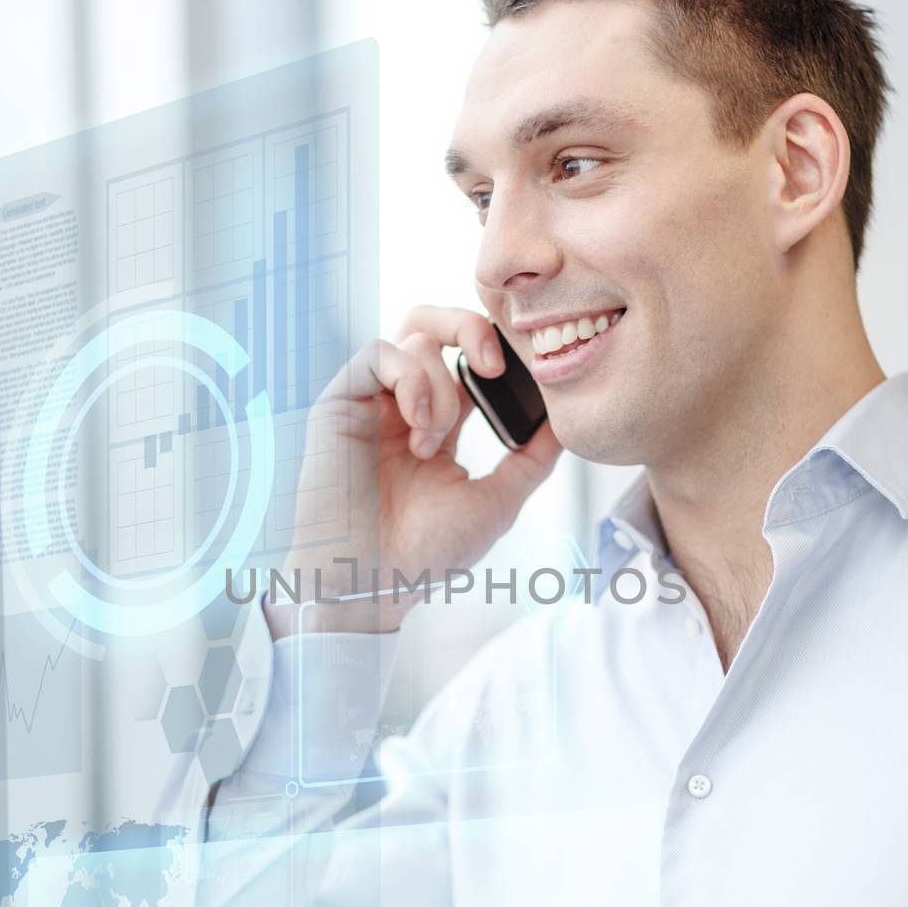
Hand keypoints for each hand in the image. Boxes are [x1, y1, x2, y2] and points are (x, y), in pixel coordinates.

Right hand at [265, 306, 561, 636]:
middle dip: (470, 326)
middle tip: (495, 363)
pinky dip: (410, 380)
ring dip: (439, 388)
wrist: (373, 582)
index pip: (466, 358)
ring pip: (413, 337)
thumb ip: (532, 460)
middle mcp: (402, 404)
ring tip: (432, 443)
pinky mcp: (339, 402)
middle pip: (433, 324)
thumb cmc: (424, 554)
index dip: (495, 350)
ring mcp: (370, 402)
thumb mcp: (497, 502)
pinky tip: (416, 428)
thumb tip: (568, 426)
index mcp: (437, 421)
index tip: (524, 372)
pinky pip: (377, 353)